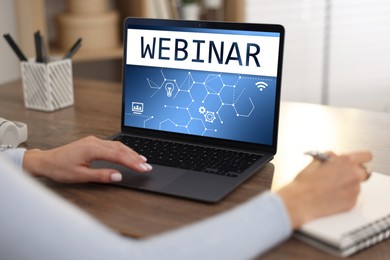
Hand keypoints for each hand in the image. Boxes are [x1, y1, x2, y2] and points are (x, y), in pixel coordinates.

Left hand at [23, 136, 151, 182]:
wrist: (46, 161)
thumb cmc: (59, 168)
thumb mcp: (80, 176)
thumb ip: (101, 175)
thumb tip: (118, 176)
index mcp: (92, 149)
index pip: (118, 156)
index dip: (133, 163)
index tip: (143, 169)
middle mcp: (94, 142)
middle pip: (121, 149)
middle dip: (135, 158)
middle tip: (147, 166)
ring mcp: (93, 141)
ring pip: (117, 145)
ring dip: (131, 153)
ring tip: (142, 160)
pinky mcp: (92, 142)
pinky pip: (112, 145)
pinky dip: (122, 150)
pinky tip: (127, 154)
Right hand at [277, 151, 371, 228]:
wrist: (300, 201)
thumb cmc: (305, 183)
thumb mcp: (315, 162)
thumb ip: (329, 156)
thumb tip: (333, 156)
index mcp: (345, 161)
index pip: (366, 155)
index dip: (360, 158)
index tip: (356, 161)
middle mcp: (354, 175)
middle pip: (364, 171)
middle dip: (354, 172)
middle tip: (339, 175)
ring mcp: (354, 190)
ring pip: (357, 185)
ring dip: (348, 184)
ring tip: (330, 187)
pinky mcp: (352, 203)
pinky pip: (352, 196)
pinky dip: (345, 196)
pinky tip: (331, 195)